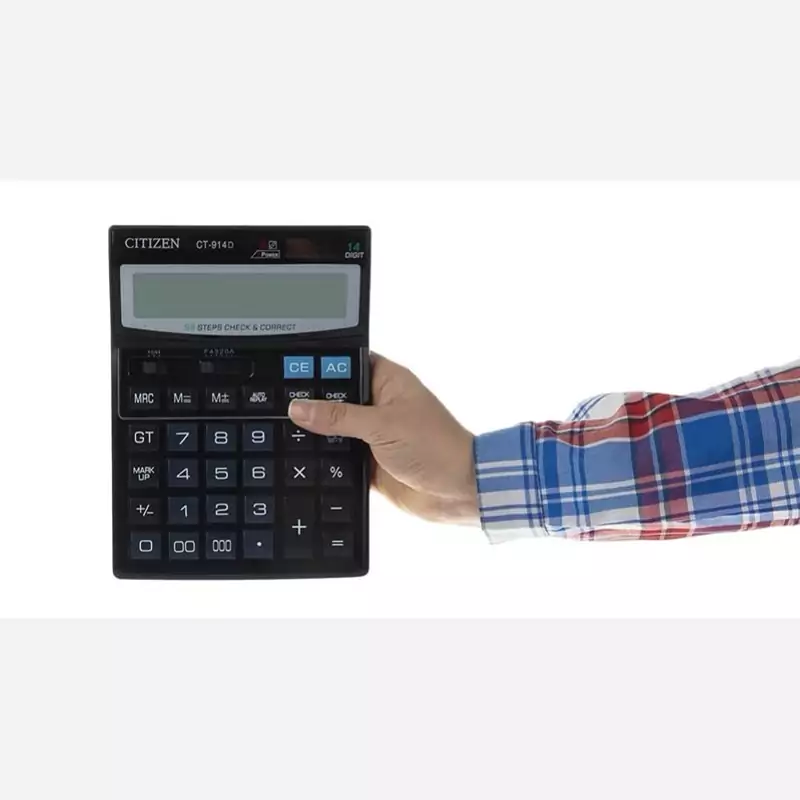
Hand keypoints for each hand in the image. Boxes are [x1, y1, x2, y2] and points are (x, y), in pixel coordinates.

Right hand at [288, 354, 478, 524]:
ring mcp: (373, 435)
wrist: (458, 492)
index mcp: (387, 381)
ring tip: (283, 433)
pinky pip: (338, 458)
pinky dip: (325, 461)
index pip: (346, 363)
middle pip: (335, 398)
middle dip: (312, 404)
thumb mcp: (382, 425)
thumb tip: (299, 407)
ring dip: (317, 435)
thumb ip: (339, 416)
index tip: (287, 372)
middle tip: (278, 406)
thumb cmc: (436, 446)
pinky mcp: (369, 462)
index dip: (320, 366)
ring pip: (334, 430)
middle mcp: (378, 405)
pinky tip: (301, 461)